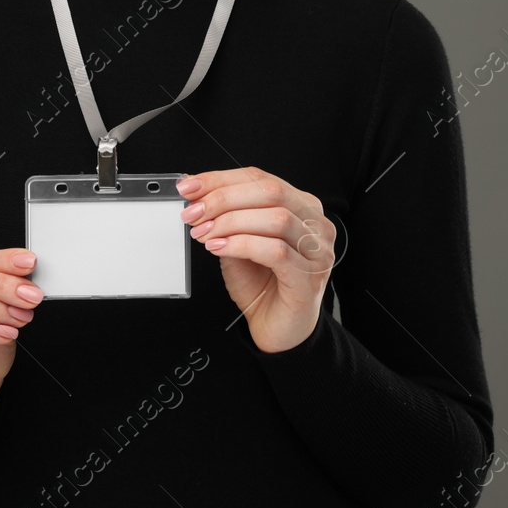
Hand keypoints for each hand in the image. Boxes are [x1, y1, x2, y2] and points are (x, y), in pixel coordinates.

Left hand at [177, 167, 335, 353]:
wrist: (278, 329)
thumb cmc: (263, 286)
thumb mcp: (237, 242)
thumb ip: (225, 217)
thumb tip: (195, 191)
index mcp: (301, 206)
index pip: (261, 179)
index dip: (221, 179)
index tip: (189, 187)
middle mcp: (315, 224)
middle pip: (270, 193)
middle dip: (224, 199)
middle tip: (194, 213)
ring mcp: (317, 250)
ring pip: (276, 218)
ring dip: (231, 223)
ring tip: (204, 234)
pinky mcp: (309, 278)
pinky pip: (276, 251)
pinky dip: (242, 245)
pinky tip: (219, 249)